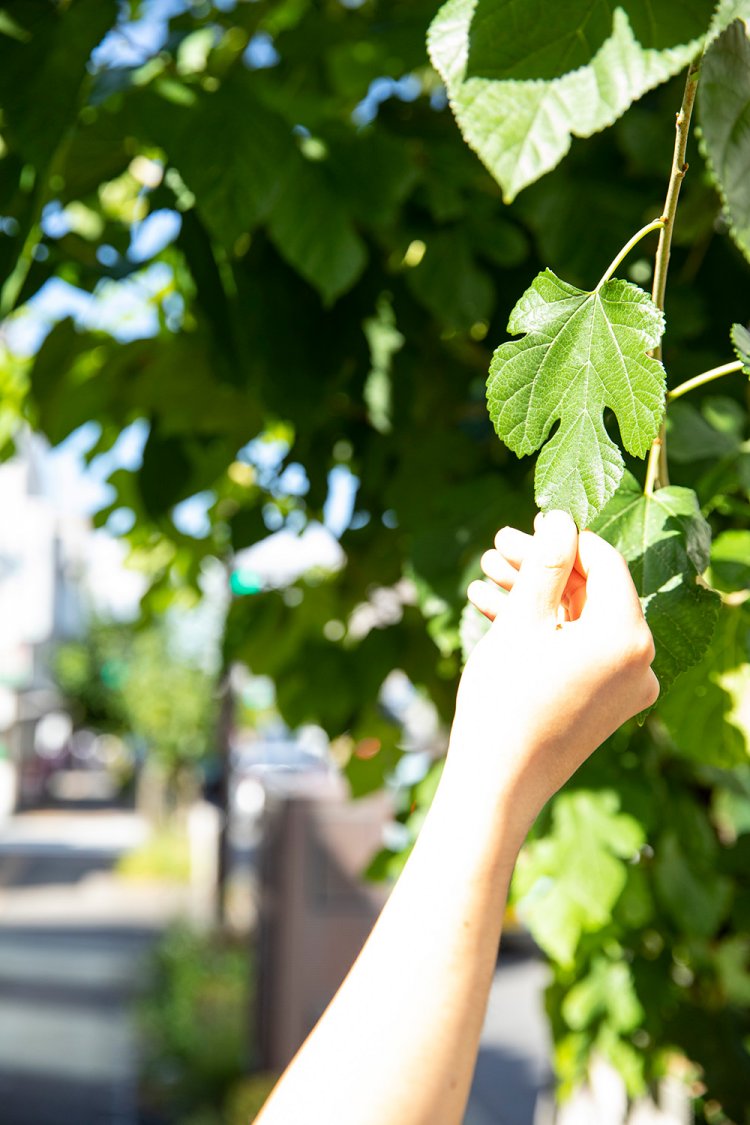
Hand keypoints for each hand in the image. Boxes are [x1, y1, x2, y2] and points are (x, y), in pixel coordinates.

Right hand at [448, 511, 658, 836]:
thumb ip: (546, 564)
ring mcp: (625, 687)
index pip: (604, 562)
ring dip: (534, 597)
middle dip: (541, 568)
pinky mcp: (605, 704)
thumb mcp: (523, 620)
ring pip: (579, 621)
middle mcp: (639, 661)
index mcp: (628, 635)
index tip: (521, 527)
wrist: (497, 785)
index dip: (561, 539)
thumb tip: (562, 519)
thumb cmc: (505, 700)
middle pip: (591, 592)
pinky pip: (579, 652)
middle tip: (495, 549)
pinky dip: (543, 632)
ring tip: (484, 579)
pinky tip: (493, 613)